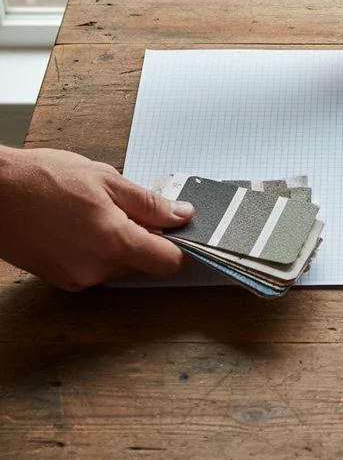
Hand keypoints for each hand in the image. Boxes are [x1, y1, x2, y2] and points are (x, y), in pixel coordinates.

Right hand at [0, 147, 193, 290]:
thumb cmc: (42, 179)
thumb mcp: (107, 180)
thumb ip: (150, 203)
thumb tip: (182, 215)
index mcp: (114, 243)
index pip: (168, 263)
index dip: (181, 248)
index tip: (183, 233)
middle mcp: (97, 269)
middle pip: (143, 263)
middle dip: (145, 238)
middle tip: (128, 208)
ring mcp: (77, 278)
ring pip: (119, 265)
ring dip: (119, 243)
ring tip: (95, 212)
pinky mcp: (61, 280)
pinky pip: (96, 268)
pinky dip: (98, 250)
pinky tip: (80, 225)